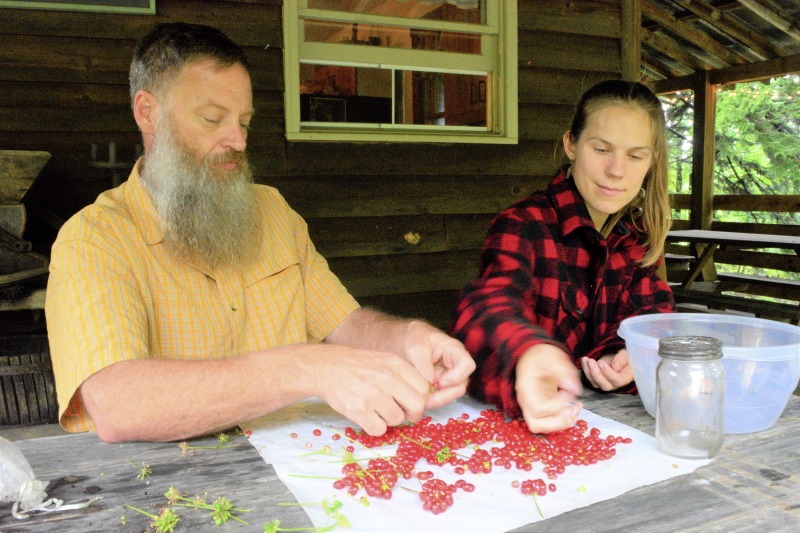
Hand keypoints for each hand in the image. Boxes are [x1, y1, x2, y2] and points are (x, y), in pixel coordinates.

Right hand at [316, 346, 430, 436]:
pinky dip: (375, 427)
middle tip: (401, 414)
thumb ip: (403, 376)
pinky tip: (367, 416)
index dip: (420, 400)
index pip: (424, 389)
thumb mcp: (384, 360)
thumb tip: (420, 399)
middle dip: (411, 415)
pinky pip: (379, 429)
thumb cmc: (358, 366)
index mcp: (396, 364)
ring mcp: (373, 394)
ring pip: (397, 419)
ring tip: (377, 411)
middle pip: (417, 406)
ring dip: (389, 420)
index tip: (410, 403)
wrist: (326, 367)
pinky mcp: (359, 410)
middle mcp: (387, 378)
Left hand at [399, 321, 475, 409]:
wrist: (405, 340)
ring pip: (453, 393)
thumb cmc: (413, 337)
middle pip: (462, 384)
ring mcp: (450, 375)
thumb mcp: (415, 346)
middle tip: (427, 400)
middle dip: (446, 394)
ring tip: (422, 402)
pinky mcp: (441, 384)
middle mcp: (456, 363)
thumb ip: (423, 362)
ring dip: (439, 400)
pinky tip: (421, 401)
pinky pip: (443, 396)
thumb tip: (431, 380)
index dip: (456, 376)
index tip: (438, 382)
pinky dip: (434, 401)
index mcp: (454, 349)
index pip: (467, 364)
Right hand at [515, 344, 582, 433]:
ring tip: (575, 408)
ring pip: (542, 427)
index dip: (556, 406)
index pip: (538, 408)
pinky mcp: (540, 407)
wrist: (533, 353)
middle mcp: (526, 401)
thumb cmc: (542, 354)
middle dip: (558, 422)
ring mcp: (531, 405)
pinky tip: (573, 407)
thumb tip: (575, 391)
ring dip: (562, 422)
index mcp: (526, 388)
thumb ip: (565, 372)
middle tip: (572, 409)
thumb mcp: (554, 357)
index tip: (567, 393)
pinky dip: (563, 419)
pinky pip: (549, 421)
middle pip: (536, 424)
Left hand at [580, 349, 633, 390]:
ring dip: (589, 371)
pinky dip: (585, 369)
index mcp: (626, 378)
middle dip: (596, 374)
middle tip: (591, 361)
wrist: (614, 356)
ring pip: (595, 383)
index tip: (601, 362)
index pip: (618, 381)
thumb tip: (615, 366)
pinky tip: (584, 360)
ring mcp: (605, 384)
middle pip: (606, 386)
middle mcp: (615, 384)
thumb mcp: (625, 354)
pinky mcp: (596, 382)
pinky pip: (589, 379)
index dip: (608, 373)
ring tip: (586, 360)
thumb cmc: (621, 356)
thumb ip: (622, 359)